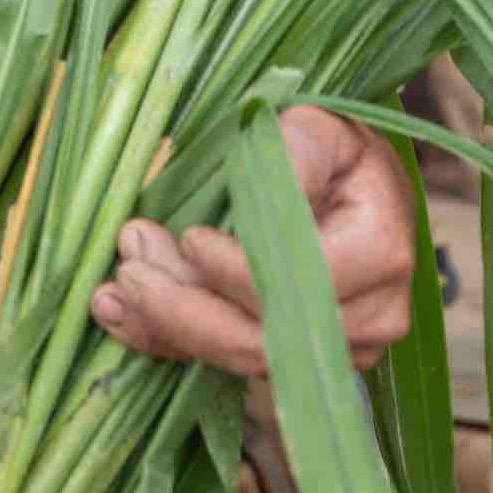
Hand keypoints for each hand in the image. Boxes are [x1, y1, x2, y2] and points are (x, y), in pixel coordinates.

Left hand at [90, 103, 415, 378]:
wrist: (353, 187)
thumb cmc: (331, 149)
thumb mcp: (317, 127)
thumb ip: (292, 150)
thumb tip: (260, 184)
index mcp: (380, 250)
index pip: (301, 280)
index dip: (237, 270)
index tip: (189, 237)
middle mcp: (372, 316)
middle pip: (265, 338)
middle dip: (183, 308)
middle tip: (126, 268)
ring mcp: (342, 350)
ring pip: (240, 358)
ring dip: (168, 326)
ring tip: (112, 291)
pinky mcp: (304, 364)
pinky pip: (230, 365)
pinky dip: (173, 342)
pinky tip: (124, 316)